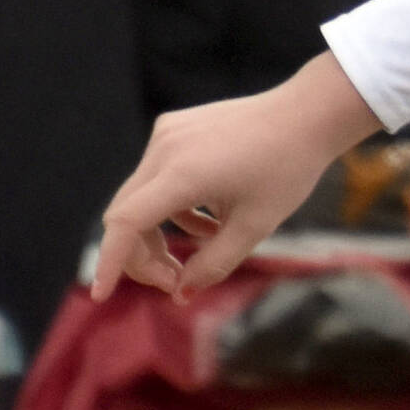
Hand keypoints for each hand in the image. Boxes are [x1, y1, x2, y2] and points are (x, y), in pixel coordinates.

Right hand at [94, 54, 381, 301]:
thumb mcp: (256, 226)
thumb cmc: (289, 169)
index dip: (111, 261)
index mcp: (183, 173)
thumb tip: (182, 292)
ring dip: (162, 231)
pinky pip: (159, 176)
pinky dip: (175, 206)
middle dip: (144, 255)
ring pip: (143, 196)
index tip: (101, 294)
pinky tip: (211, 221)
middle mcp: (165, 149)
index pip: (126, 223)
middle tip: (177, 282)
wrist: (307, 115)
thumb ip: (215, 263)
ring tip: (206, 248)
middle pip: (129, 214)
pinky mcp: (175, 128)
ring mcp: (167, 134)